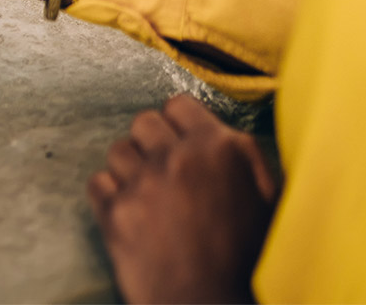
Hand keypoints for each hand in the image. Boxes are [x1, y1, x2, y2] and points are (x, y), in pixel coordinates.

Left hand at [87, 95, 277, 303]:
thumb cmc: (248, 260)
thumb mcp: (267, 200)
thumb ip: (243, 157)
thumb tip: (220, 133)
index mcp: (220, 148)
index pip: (179, 104)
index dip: (178, 123)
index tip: (179, 142)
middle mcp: (177, 157)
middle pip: (143, 122)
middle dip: (151, 143)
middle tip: (163, 171)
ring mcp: (142, 184)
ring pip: (117, 150)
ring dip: (130, 169)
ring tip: (147, 196)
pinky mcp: (115, 213)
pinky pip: (97, 183)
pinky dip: (109, 196)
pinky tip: (128, 213)